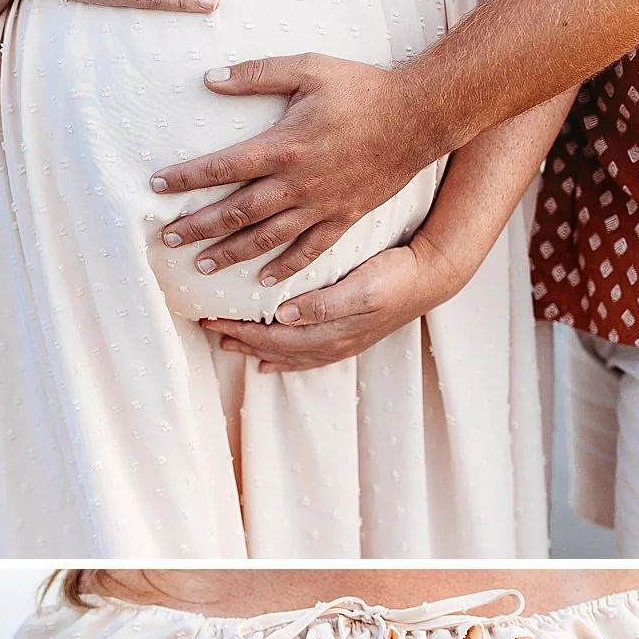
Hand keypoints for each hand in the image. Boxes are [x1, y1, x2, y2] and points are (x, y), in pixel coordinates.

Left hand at [151, 54, 445, 282]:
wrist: (419, 117)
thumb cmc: (362, 88)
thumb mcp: (308, 68)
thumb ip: (257, 74)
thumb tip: (211, 78)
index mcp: (284, 146)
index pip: (222, 166)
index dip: (186, 177)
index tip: (156, 186)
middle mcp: (298, 183)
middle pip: (236, 212)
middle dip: (197, 227)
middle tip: (166, 240)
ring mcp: (321, 206)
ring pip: (267, 239)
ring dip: (231, 254)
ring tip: (202, 267)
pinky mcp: (344, 218)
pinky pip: (309, 251)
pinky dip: (285, 268)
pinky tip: (264, 281)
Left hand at [204, 244, 436, 372]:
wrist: (430, 280)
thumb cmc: (395, 276)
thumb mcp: (362, 287)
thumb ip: (323, 304)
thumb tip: (283, 317)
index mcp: (329, 331)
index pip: (271, 335)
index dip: (238, 329)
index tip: (210, 318)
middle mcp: (330, 344)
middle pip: (273, 347)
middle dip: (239, 340)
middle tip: (208, 327)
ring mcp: (339, 344)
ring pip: (286, 355)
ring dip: (256, 350)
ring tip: (229, 344)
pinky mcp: (347, 338)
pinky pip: (305, 357)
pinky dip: (282, 360)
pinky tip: (269, 362)